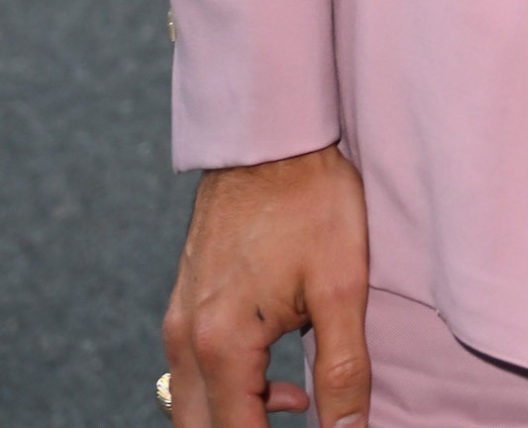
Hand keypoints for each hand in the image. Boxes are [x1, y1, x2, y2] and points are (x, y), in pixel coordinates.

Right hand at [161, 142, 369, 427]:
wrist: (272, 133)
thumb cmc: (311, 199)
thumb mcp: (342, 289)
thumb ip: (345, 373)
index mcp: (223, 345)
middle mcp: (186, 339)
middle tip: (302, 413)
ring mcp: (179, 317)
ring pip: (193, 407)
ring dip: (238, 419)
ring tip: (300, 401)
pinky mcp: (185, 298)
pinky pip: (193, 373)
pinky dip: (229, 392)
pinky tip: (279, 378)